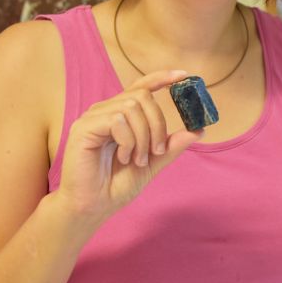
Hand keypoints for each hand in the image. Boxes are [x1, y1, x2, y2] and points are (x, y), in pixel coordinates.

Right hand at [58, 69, 201, 224]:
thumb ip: (171, 146)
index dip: (161, 78)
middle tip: (157, 150)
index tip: (183, 76)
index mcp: (120, 115)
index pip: (141, 87)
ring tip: (138, 159)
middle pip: (142, 97)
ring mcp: (93, 118)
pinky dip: (128, 140)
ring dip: (143, 136)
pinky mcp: (83, 128)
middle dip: (157, 124)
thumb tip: (198, 130)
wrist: (93, 207)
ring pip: (131, 107)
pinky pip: (117, 120)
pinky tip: (123, 157)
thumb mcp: (152, 163)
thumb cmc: (115, 186)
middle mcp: (106, 111)